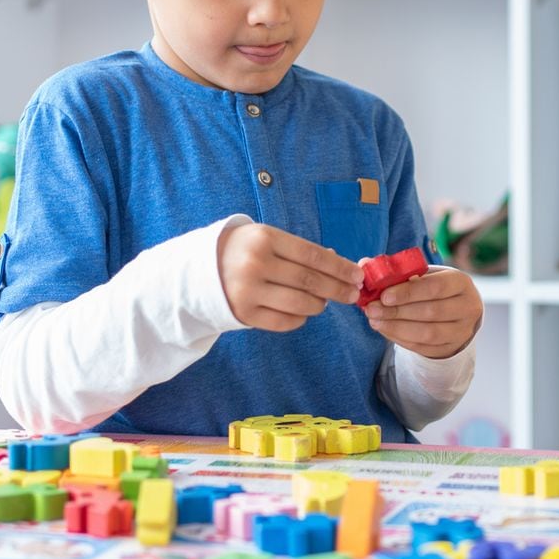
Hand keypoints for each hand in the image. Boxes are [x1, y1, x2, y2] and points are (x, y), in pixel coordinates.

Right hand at [216, 222, 362, 331]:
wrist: (201, 269)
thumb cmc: (244, 249)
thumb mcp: (267, 237)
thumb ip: (299, 249)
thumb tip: (338, 261)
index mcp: (264, 239)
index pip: (312, 255)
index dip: (339, 267)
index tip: (357, 275)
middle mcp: (256, 264)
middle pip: (309, 280)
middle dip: (337, 288)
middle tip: (353, 294)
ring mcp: (248, 291)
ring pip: (300, 303)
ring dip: (320, 304)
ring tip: (326, 301)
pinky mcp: (244, 314)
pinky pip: (284, 321)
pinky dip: (301, 318)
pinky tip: (305, 311)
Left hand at [362, 265, 482, 359]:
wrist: (456, 313)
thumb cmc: (434, 289)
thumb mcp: (424, 275)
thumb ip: (397, 270)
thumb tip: (365, 264)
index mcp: (461, 282)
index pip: (436, 287)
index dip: (409, 292)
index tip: (384, 296)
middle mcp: (467, 307)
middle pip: (431, 312)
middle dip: (397, 311)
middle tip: (372, 309)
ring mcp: (462, 331)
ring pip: (427, 333)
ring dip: (397, 327)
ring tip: (375, 320)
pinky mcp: (451, 348)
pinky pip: (423, 347)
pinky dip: (400, 339)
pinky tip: (385, 329)